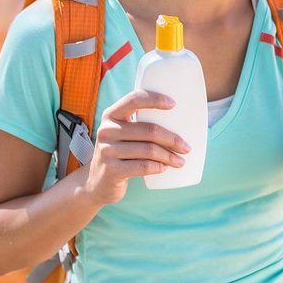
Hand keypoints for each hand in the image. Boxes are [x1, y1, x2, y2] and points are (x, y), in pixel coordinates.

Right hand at [80, 90, 190, 205]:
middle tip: (186, 148)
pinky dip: (158, 167)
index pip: (134, 99)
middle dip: (173, 139)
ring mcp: (107, 150)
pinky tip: (164, 168)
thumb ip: (141, 124)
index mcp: (112, 115)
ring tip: (180, 161)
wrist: (96, 183)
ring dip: (169, 156)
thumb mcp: (123, 134)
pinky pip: (143, 166)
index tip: (174, 104)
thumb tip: (180, 120)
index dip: (155, 100)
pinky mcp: (111, 170)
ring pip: (149, 150)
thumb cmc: (120, 153)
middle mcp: (107, 130)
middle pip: (149, 130)